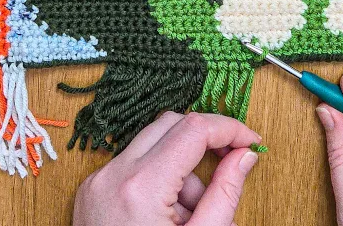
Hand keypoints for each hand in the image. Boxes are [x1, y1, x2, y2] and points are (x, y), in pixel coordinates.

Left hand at [73, 111, 262, 225]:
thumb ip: (225, 193)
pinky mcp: (91, 191)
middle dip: (204, 144)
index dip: (229, 129)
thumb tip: (245, 155)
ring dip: (181, 168)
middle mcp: (112, 176)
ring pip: (152, 144)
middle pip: (171, 125)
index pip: (193, 129)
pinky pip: (133, 165)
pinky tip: (166, 219)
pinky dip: (157, 179)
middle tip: (230, 166)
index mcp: (139, 188)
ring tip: (191, 218)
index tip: (251, 141)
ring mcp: (96, 182)